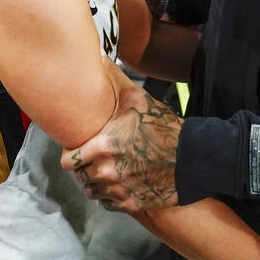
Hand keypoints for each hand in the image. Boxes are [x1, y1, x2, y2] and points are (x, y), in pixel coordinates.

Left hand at [61, 71, 182, 212]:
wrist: (192, 157)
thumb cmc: (162, 126)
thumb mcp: (136, 98)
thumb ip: (113, 78)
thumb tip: (98, 55)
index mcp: (101, 148)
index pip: (68, 161)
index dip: (71, 155)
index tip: (79, 149)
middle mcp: (106, 173)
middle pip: (80, 177)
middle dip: (85, 168)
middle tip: (95, 158)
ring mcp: (119, 191)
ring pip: (93, 192)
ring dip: (96, 183)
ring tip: (107, 171)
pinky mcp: (132, 205)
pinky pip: (109, 204)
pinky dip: (111, 196)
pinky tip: (121, 183)